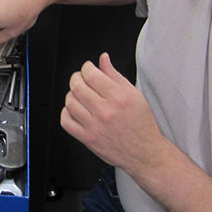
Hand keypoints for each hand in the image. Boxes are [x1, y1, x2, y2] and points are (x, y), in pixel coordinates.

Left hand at [61, 53, 165, 175]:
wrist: (145, 153)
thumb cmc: (142, 124)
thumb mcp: (134, 94)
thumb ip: (115, 75)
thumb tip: (103, 58)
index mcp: (119, 97)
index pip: (91, 74)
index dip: (86, 68)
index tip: (88, 69)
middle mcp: (106, 111)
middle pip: (77, 86)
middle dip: (76, 78)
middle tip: (80, 79)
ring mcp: (95, 126)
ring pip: (70, 102)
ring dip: (71, 94)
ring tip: (79, 95)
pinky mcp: (88, 139)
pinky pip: (66, 121)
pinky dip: (66, 112)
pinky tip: (75, 110)